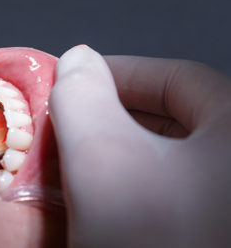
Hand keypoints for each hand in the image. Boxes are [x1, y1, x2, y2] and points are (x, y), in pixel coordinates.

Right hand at [50, 45, 230, 246]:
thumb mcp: (103, 158)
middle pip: (176, 117)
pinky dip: (134, 185)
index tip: (80, 79)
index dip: (122, 72)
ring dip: (121, 150)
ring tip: (83, 159)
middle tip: (75, 119)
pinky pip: (170, 192)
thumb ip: (83, 96)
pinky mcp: (206, 228)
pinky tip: (105, 198)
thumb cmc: (153, 242)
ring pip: (170, 158)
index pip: (182, 78)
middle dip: (116, 112)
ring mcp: (221, 200)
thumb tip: (77, 63)